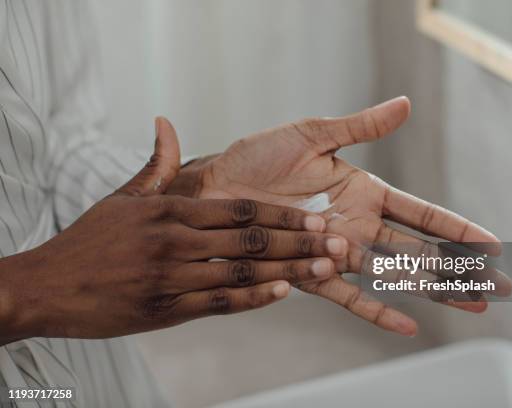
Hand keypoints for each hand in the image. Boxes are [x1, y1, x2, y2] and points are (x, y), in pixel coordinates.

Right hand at [0, 118, 346, 344]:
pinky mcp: (165, 311)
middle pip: (250, 238)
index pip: (239, 208)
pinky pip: (219, 303)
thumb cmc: (89, 241)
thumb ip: (154, 166)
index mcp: (168, 210)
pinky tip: (282, 293)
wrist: (47, 287)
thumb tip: (164, 123)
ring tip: (324, 268)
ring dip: (288, 270)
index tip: (316, 216)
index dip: (283, 213)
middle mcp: (174, 241)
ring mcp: (171, 278)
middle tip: (336, 241)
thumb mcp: (121, 199)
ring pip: (242, 271)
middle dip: (298, 240)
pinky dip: (253, 298)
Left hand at [170, 97, 511, 335]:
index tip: (491, 243)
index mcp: (364, 192)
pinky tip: (407, 326)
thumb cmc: (258, 158)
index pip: (421, 213)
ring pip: (394, 275)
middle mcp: (357, 225)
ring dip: (432, 291)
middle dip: (459, 268)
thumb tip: (405, 105)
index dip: (456, 228)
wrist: (214, 187)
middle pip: (418, 251)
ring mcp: (337, 252)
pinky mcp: (310, 271)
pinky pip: (348, 295)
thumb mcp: (314, 134)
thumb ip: (361, 127)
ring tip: (469, 305)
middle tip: (497, 286)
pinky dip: (376, 309)